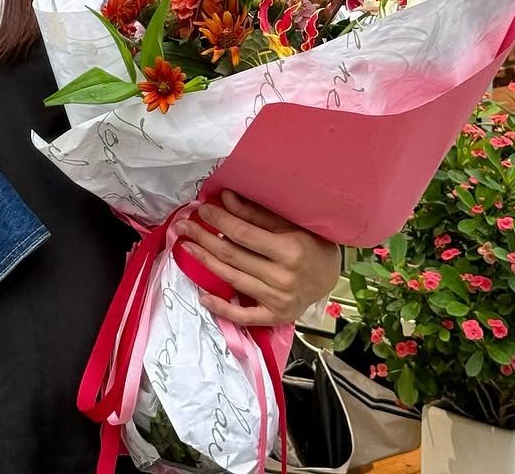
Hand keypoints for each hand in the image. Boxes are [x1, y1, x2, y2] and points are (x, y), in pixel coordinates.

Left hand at [174, 189, 340, 326]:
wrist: (331, 276)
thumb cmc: (311, 243)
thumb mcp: (289, 223)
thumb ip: (256, 213)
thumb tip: (225, 198)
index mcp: (290, 251)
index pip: (243, 234)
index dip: (219, 221)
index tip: (202, 209)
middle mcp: (283, 278)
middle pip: (233, 256)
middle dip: (204, 239)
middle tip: (183, 226)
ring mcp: (278, 301)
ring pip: (233, 279)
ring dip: (205, 263)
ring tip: (186, 248)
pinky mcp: (275, 317)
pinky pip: (244, 316)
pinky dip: (222, 309)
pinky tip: (203, 297)